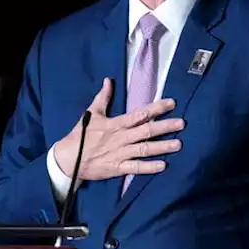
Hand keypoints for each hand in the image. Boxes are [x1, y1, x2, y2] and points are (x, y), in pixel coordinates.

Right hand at [51, 78, 184, 181]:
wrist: (67, 159)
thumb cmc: (80, 136)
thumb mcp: (91, 114)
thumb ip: (103, 97)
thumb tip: (108, 80)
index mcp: (115, 124)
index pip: (139, 114)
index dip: (156, 108)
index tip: (171, 103)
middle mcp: (120, 138)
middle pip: (146, 131)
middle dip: (165, 127)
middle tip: (181, 123)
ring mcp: (120, 154)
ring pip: (144, 149)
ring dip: (162, 147)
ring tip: (178, 144)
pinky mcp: (117, 168)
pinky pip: (136, 168)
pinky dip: (149, 167)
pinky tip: (163, 166)